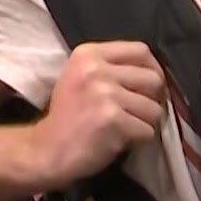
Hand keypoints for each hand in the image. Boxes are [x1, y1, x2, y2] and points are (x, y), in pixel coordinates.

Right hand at [29, 41, 165, 186]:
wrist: (46, 149)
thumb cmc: (67, 115)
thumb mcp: (80, 76)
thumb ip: (111, 67)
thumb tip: (155, 73)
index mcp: (89, 54)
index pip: (140, 51)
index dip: (153, 69)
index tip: (149, 87)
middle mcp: (97, 69)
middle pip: (153, 79)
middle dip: (152, 99)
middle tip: (137, 112)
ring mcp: (106, 94)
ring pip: (154, 108)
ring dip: (145, 123)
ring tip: (124, 127)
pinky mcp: (113, 120)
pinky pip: (147, 131)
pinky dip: (138, 140)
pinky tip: (119, 140)